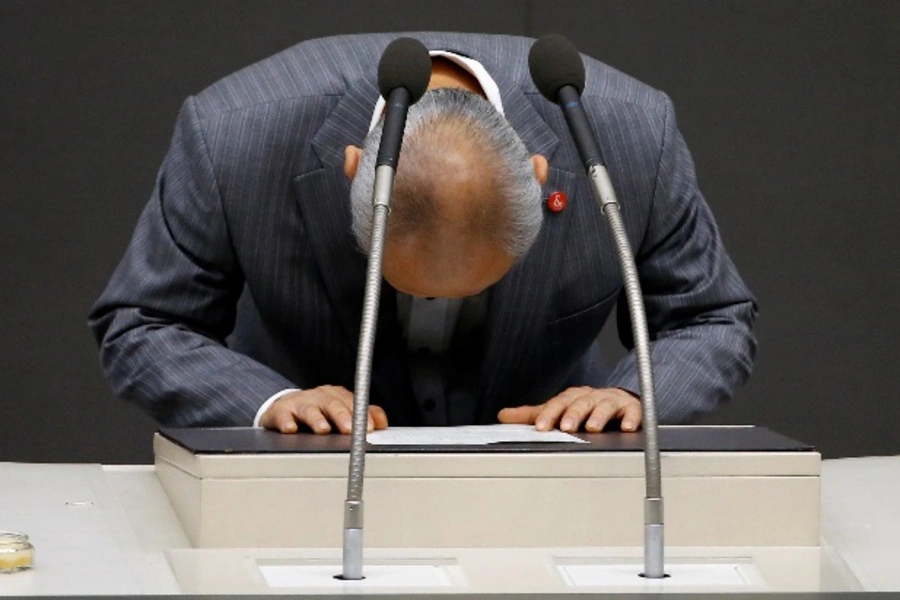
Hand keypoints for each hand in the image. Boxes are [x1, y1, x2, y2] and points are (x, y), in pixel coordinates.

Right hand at [259, 386, 388, 434]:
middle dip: (342, 416)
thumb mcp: (342, 410)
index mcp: (338, 396)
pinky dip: (286, 422)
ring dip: (317, 419)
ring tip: (322, 430)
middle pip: (333, 404)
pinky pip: (283, 416)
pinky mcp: (281, 411)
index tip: (369, 428)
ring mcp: (301, 403)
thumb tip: (382, 423)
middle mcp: (321, 397)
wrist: (286, 407)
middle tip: (349, 429)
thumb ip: (363, 415)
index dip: (362, 415)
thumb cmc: (319, 411)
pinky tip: (290, 429)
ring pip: (310, 410)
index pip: (353, 403)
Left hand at [497, 387, 641, 432]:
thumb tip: (503, 416)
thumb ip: (533, 414)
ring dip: (599, 416)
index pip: (558, 404)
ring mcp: (611, 401)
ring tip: (593, 428)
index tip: (541, 426)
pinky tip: (627, 428)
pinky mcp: (631, 408)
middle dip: (573, 414)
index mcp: (572, 397)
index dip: (549, 414)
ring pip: (605, 406)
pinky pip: (633, 412)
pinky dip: (631, 419)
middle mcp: (591, 397)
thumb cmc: (585, 408)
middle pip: (580, 403)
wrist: (618, 402)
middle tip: (566, 427)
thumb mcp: (559, 410)